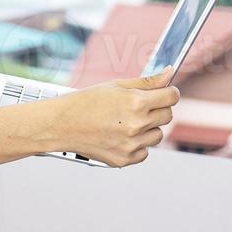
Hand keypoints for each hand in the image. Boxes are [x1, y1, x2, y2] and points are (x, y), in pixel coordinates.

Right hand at [51, 66, 179, 166]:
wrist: (60, 125)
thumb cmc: (85, 102)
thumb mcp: (114, 86)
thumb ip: (146, 81)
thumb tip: (170, 72)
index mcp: (135, 102)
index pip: (171, 97)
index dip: (169, 92)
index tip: (164, 93)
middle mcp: (137, 124)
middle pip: (167, 116)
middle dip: (157, 109)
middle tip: (137, 107)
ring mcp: (132, 144)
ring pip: (157, 135)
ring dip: (147, 128)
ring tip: (124, 122)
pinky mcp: (125, 159)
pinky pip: (144, 152)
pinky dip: (136, 145)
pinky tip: (119, 136)